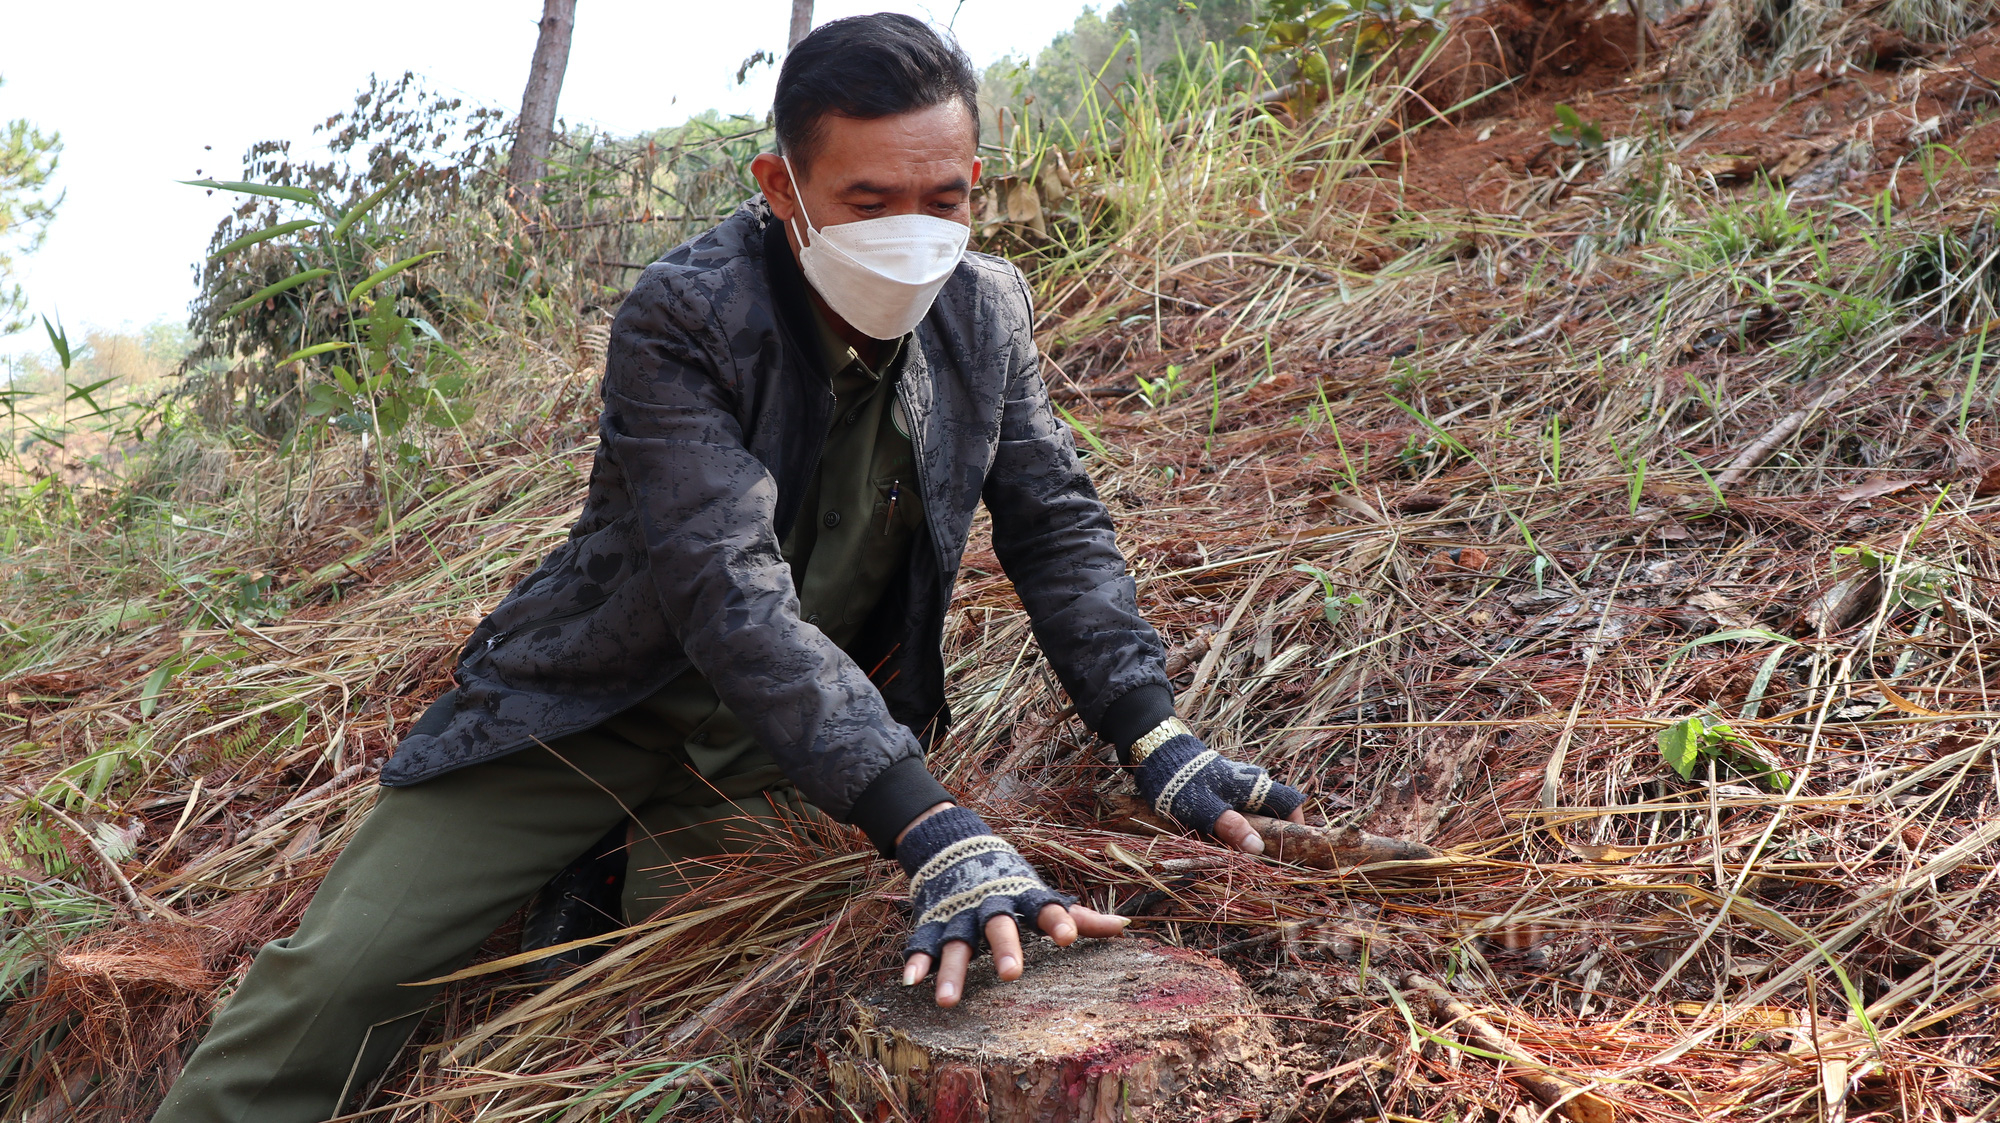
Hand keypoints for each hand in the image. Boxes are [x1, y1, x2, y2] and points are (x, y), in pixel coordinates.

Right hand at [903, 900, 1128, 1006]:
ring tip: (947, 1002)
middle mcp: (992, 907)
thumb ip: (1079, 917)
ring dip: (952, 971)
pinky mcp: (934, 922)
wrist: (957, 846)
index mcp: (1024, 899)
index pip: (1046, 908)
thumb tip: (1126, 927)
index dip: (1059, 920)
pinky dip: (916, 961)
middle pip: (999, 926)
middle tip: (1013, 974)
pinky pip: (923, 943)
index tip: (1068, 936)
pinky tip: (911, 982)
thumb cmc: (1011, 883)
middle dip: (1005, 948)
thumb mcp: (1042, 895)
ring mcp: (960, 915)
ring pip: (956, 943)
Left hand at [1129, 718, 1306, 854]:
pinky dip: (1237, 826)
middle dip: (1271, 836)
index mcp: (1255, 786)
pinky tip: (1223, 840)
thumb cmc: (1184, 782)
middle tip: (1261, 860)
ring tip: (1240, 854)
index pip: (1291, 803)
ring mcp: (1238, 786)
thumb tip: (1259, 849)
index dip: (1298, 825)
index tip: (1292, 848)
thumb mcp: (1207, 809)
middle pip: (1274, 812)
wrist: (1160, 756)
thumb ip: (1233, 828)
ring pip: (1256, 813)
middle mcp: (1252, 784)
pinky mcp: (1224, 789)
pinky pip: (1239, 811)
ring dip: (1252, 833)